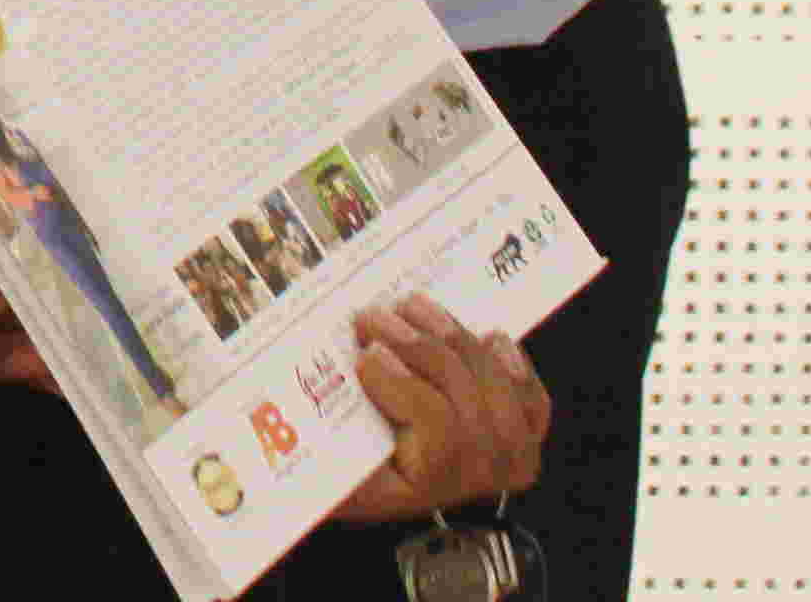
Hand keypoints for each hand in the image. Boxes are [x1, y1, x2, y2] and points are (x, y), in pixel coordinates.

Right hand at [325, 296, 549, 521]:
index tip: (365, 353)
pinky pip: (532, 399)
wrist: (391, 501)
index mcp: (421, 487)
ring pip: (493, 386)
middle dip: (418, 346)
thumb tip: (278, 394)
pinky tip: (490, 337)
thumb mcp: (325, 465)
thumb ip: (315, 436)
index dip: (406, 388)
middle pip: (464, 398)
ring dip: (451, 338)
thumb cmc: (347, 473)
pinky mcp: (521, 442)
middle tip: (373, 316)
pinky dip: (513, 365)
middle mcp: (472, 480)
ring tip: (412, 309)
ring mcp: (504, 461)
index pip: (437, 434)